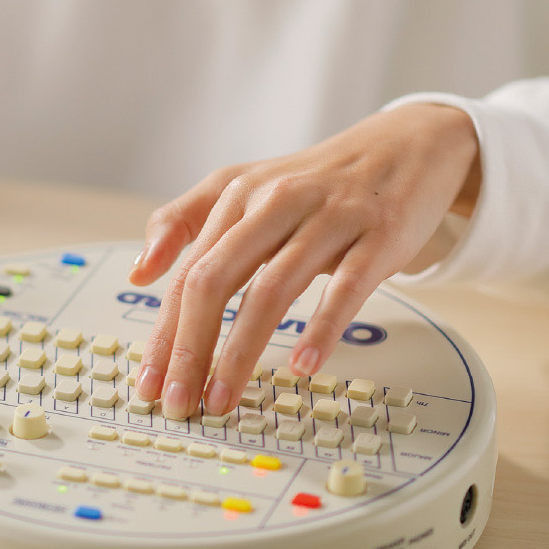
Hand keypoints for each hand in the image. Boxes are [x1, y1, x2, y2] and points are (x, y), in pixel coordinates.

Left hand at [128, 104, 481, 418]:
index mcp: (236, 196)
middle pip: (215, 281)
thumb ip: (183, 221)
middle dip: (191, 349)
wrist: (409, 144)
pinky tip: (303, 366)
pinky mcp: (379, 235)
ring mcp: (329, 218)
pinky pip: (345, 287)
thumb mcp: (243, 186)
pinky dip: (321, 328)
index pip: (187, 274)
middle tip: (181, 403)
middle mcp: (275, 203)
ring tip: (223, 398)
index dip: (165, 335)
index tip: (150, 384)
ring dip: (240, 352)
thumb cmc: (316, 181)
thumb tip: (139, 272)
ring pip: (271, 290)